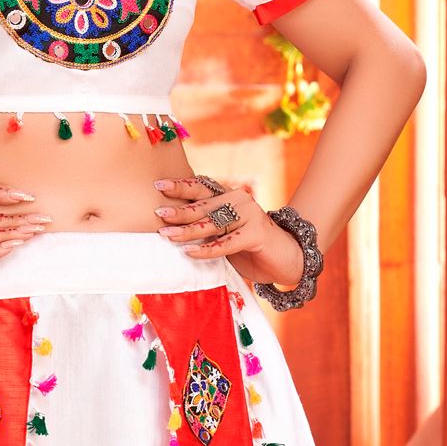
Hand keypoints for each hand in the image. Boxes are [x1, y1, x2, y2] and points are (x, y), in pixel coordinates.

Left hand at [156, 172, 304, 295]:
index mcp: (229, 197)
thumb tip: (168, 228)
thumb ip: (205, 228)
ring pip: (213, 223)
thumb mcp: (224, 235)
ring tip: (168, 235)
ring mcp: (250, 215)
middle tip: (159, 214)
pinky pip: (227, 243)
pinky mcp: (257, 234)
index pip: (201, 188)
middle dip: (180, 211)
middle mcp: (240, 200)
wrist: (288, 260)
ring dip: (188, 230)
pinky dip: (208, 249)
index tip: (159, 185)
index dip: (181, 186)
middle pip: (204, 205)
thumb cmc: (250, 249)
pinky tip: (191, 252)